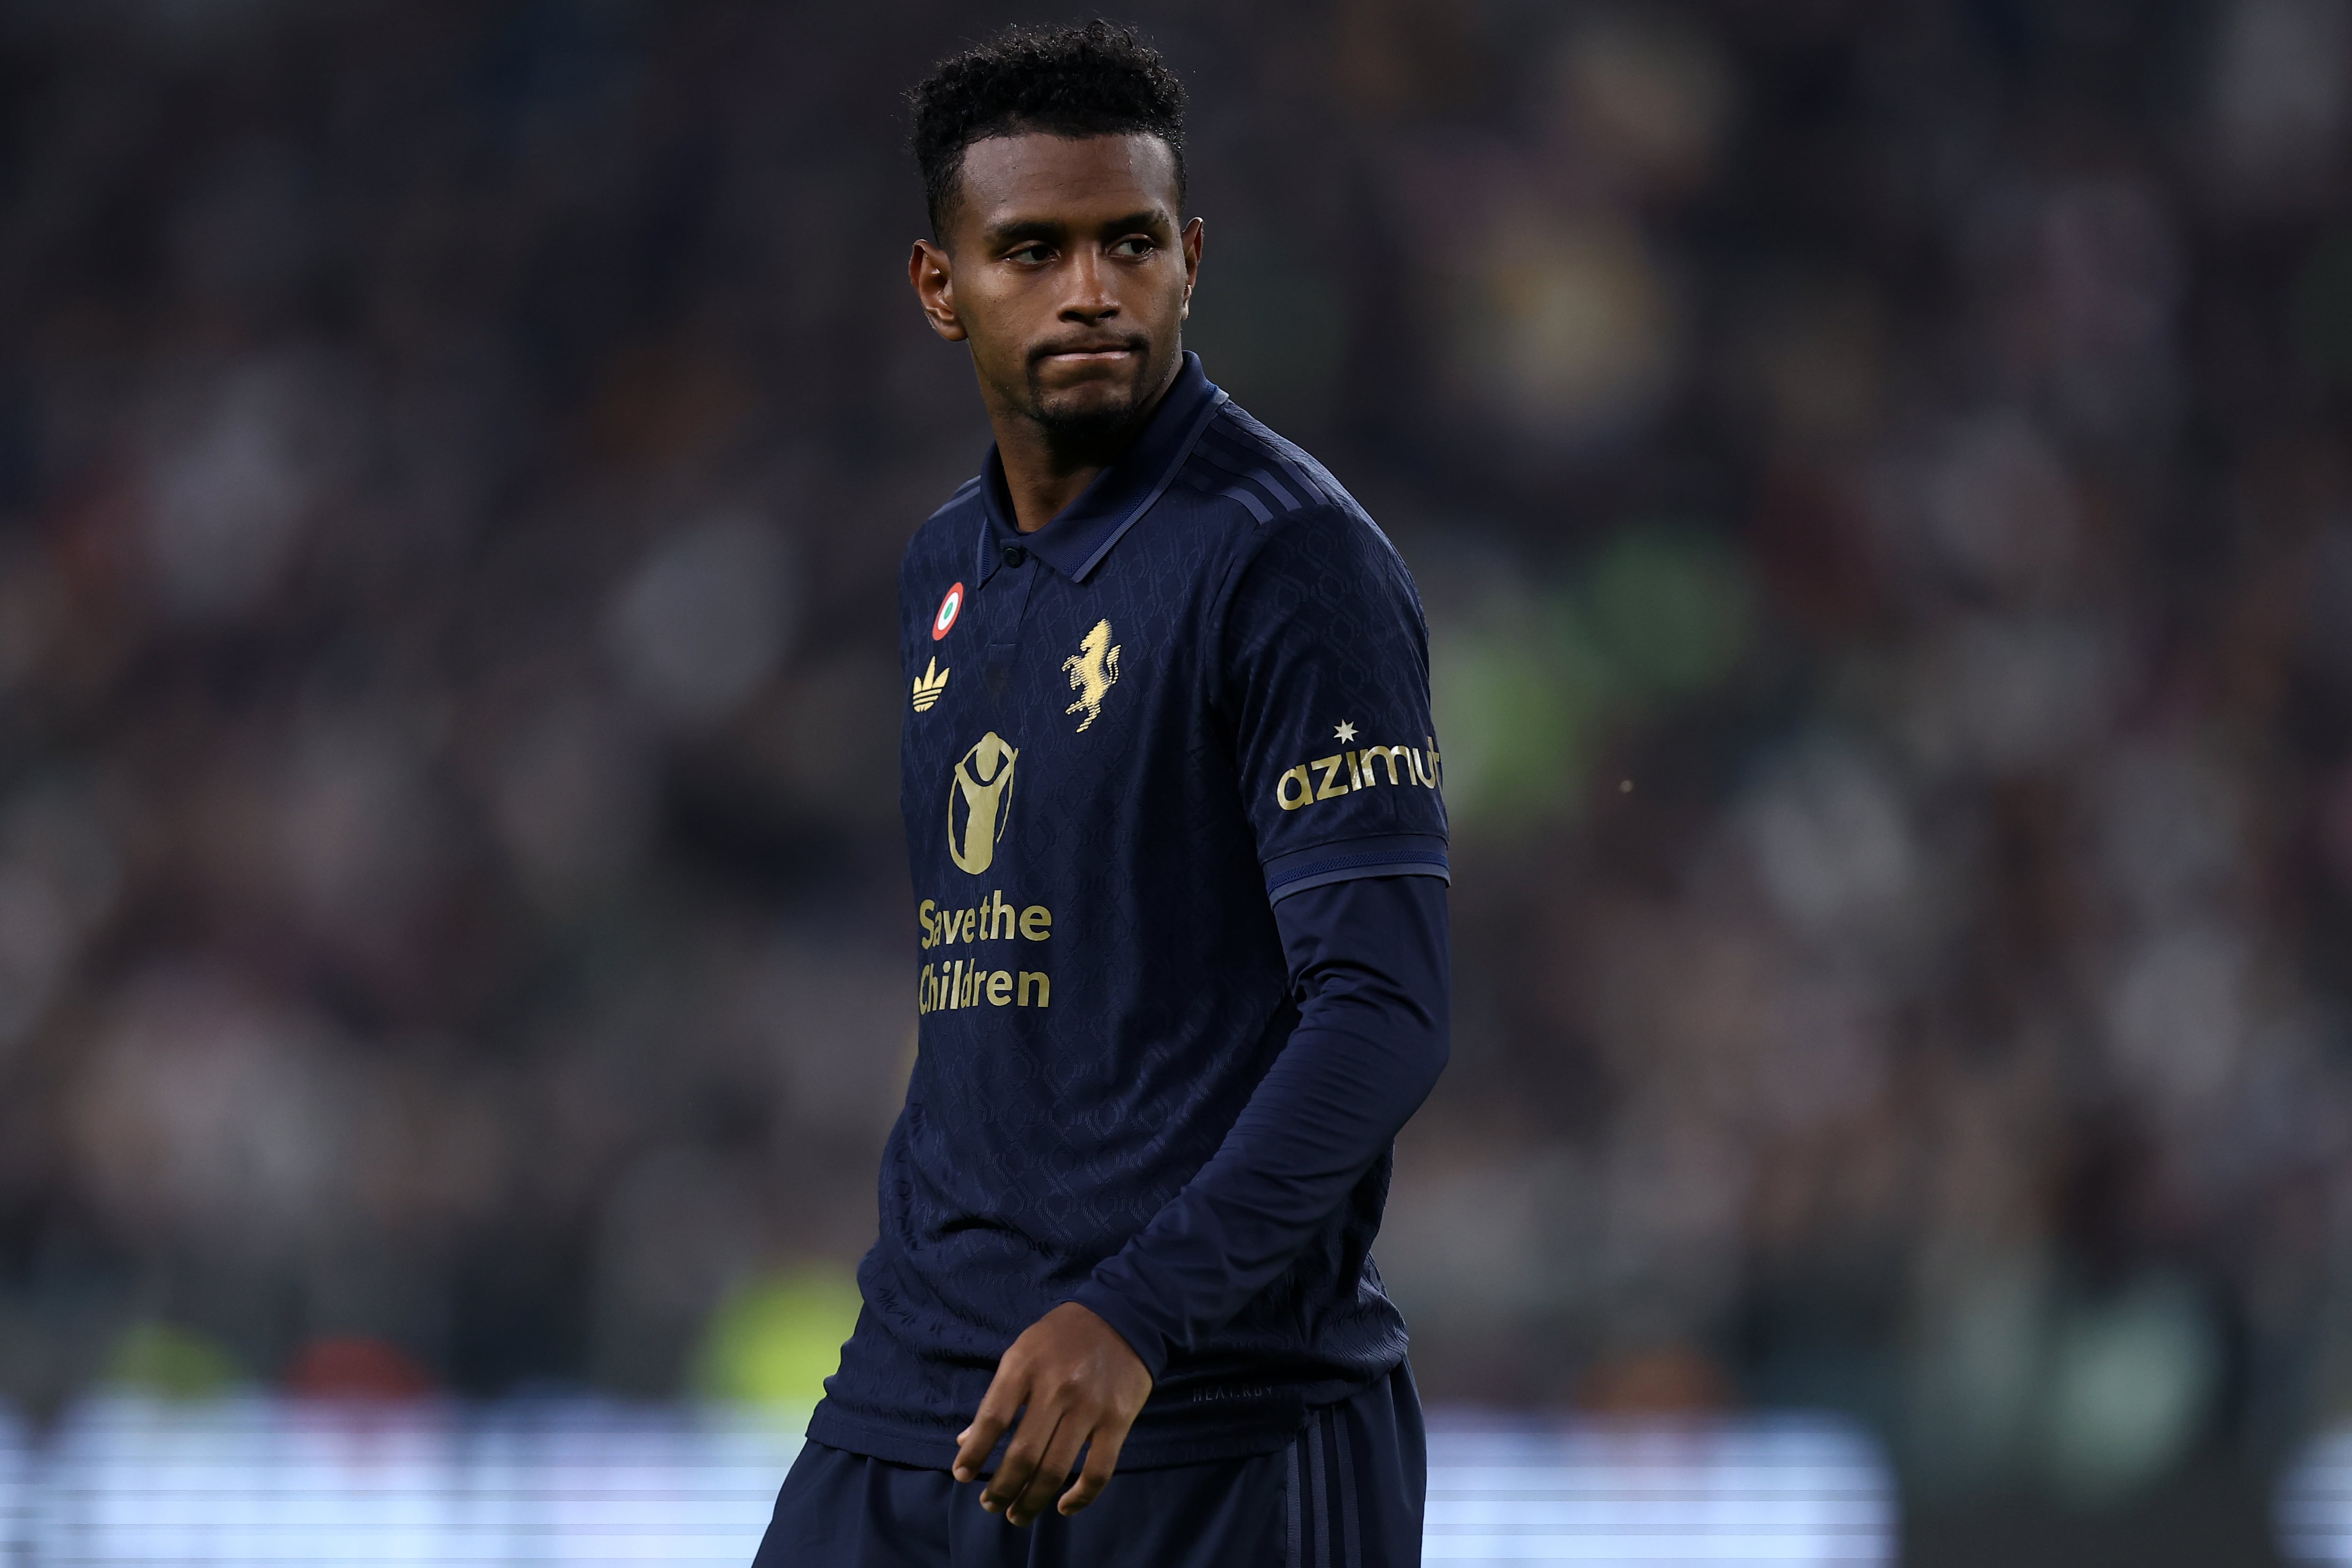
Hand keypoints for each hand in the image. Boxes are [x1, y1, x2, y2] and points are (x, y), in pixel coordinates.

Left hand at [953, 1301, 1152, 1525]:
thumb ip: (997, 1397)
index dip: (975, 1454)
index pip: (992, 1420)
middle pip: (1022, 1454)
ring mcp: (1089, 1406)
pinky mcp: (1118, 1420)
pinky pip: (1098, 1470)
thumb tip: (966, 1442)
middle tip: (990, 1505)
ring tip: (1017, 1515)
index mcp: (1025, 1366)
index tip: (962, 1476)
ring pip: (1055, 1469)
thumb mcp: (1021, 1353)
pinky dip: (1081, 1497)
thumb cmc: (1062, 1336)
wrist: (1124, 1315)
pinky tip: (1064, 1507)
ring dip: (1031, 1500)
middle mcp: (1056, 1388)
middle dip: (1001, 1489)